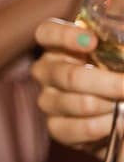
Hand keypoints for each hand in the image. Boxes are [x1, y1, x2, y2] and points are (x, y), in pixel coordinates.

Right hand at [33, 17, 123, 151]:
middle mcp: (47, 72)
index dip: (65, 36)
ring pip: (78, 103)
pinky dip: (106, 126)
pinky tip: (120, 122)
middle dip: (109, 83)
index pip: (46, 33)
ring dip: (112, 106)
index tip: (92, 42)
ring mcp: (48, 101)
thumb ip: (121, 45)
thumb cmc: (119, 74)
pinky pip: (79, 128)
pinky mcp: (57, 128)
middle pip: (68, 76)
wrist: (122, 113)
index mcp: (60, 47)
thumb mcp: (119, 55)